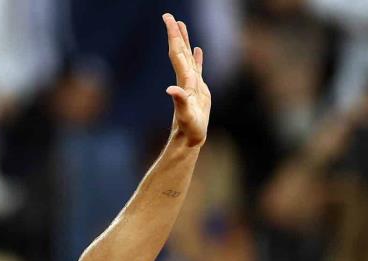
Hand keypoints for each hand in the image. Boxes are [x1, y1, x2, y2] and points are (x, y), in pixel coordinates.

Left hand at [163, 14, 210, 146]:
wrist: (189, 137)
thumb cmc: (189, 128)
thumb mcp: (186, 115)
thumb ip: (179, 101)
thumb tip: (171, 90)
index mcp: (184, 80)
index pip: (177, 53)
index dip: (173, 36)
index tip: (168, 20)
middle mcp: (185, 78)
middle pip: (180, 51)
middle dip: (175, 33)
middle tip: (169, 16)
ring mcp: (192, 83)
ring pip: (188, 56)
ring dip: (184, 41)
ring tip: (181, 26)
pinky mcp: (198, 89)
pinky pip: (197, 68)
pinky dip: (197, 57)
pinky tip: (198, 50)